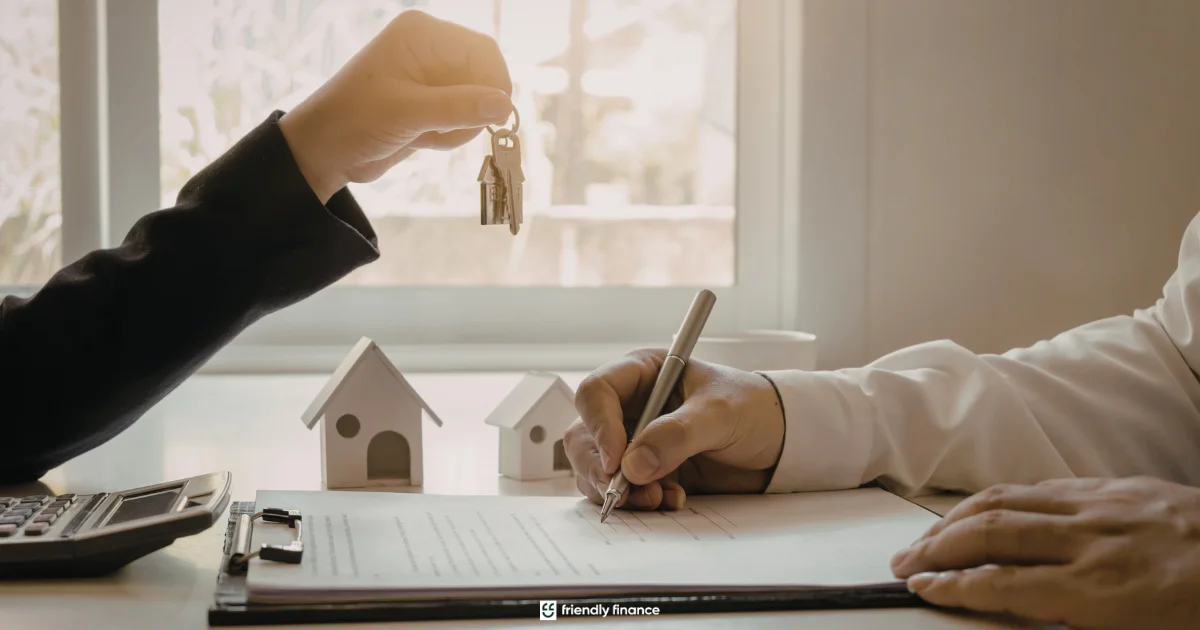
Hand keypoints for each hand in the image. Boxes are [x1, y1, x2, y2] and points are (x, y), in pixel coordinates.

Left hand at [278, 10, 512, 201]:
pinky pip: (461, 117)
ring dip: (460, 127)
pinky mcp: (428, 102)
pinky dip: (450, 134)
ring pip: (476, 102)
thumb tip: (506, 105)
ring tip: (426, 136)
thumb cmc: (354, 122)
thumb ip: (459, 107)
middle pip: (483, 77)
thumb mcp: (408, 114)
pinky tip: (422, 140)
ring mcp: (429, 76)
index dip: (495, 84)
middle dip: (472, 111)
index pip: (482, 51)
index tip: (495, 118)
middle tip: (446, 131)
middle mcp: (429, 48)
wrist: (323, 152)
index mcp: (422, 34)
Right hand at [564, 349, 784, 510]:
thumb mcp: (719, 414)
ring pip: (596, 467)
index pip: (596, 392)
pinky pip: (621, 490)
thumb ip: (676, 435)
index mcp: (642, 373)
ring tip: (656, 499)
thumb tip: (632, 466)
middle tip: (624, 493)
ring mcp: (635, 440)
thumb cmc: (752, 408)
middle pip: (585, 435)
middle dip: (600, 468)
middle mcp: (630, 405)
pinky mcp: (646, 470)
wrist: (780, 441)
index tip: (617, 461)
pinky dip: (637, 501)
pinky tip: (671, 500)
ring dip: (618, 490)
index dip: (599, 426)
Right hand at [891, 476, 1199, 628]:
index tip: (922, 590)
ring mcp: (1104, 507)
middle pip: (992, 532)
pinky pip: (1043, 486)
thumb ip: (1081, 625)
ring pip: (1010, 500)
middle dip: (938, 547)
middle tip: (905, 563)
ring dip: (958, 517)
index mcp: (1104, 591)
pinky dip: (1001, 498)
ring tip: (927, 535)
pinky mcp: (1118, 487)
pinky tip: (984, 509)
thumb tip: (1022, 613)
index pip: (1003, 583)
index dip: (953, 586)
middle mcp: (1094, 541)